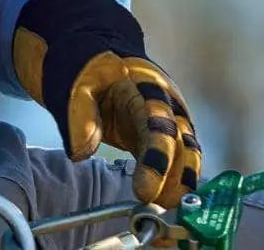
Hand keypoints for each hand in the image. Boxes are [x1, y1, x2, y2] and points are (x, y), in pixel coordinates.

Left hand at [12, 0, 203, 208]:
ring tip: (170, 208)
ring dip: (183, 180)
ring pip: (187, 150)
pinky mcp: (162, 135)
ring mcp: (169, 118)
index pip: (158, 124)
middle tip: (161, 204)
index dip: (156, 159)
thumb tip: (84, 151)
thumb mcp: (76, 83)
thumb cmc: (88, 70)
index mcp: (145, 86)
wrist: (99, 56)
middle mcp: (166, 103)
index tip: (145, 189)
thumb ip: (79, 115)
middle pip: (182, 141)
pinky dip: (178, 179)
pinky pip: (178, 158)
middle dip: (176, 175)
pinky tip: (172, 201)